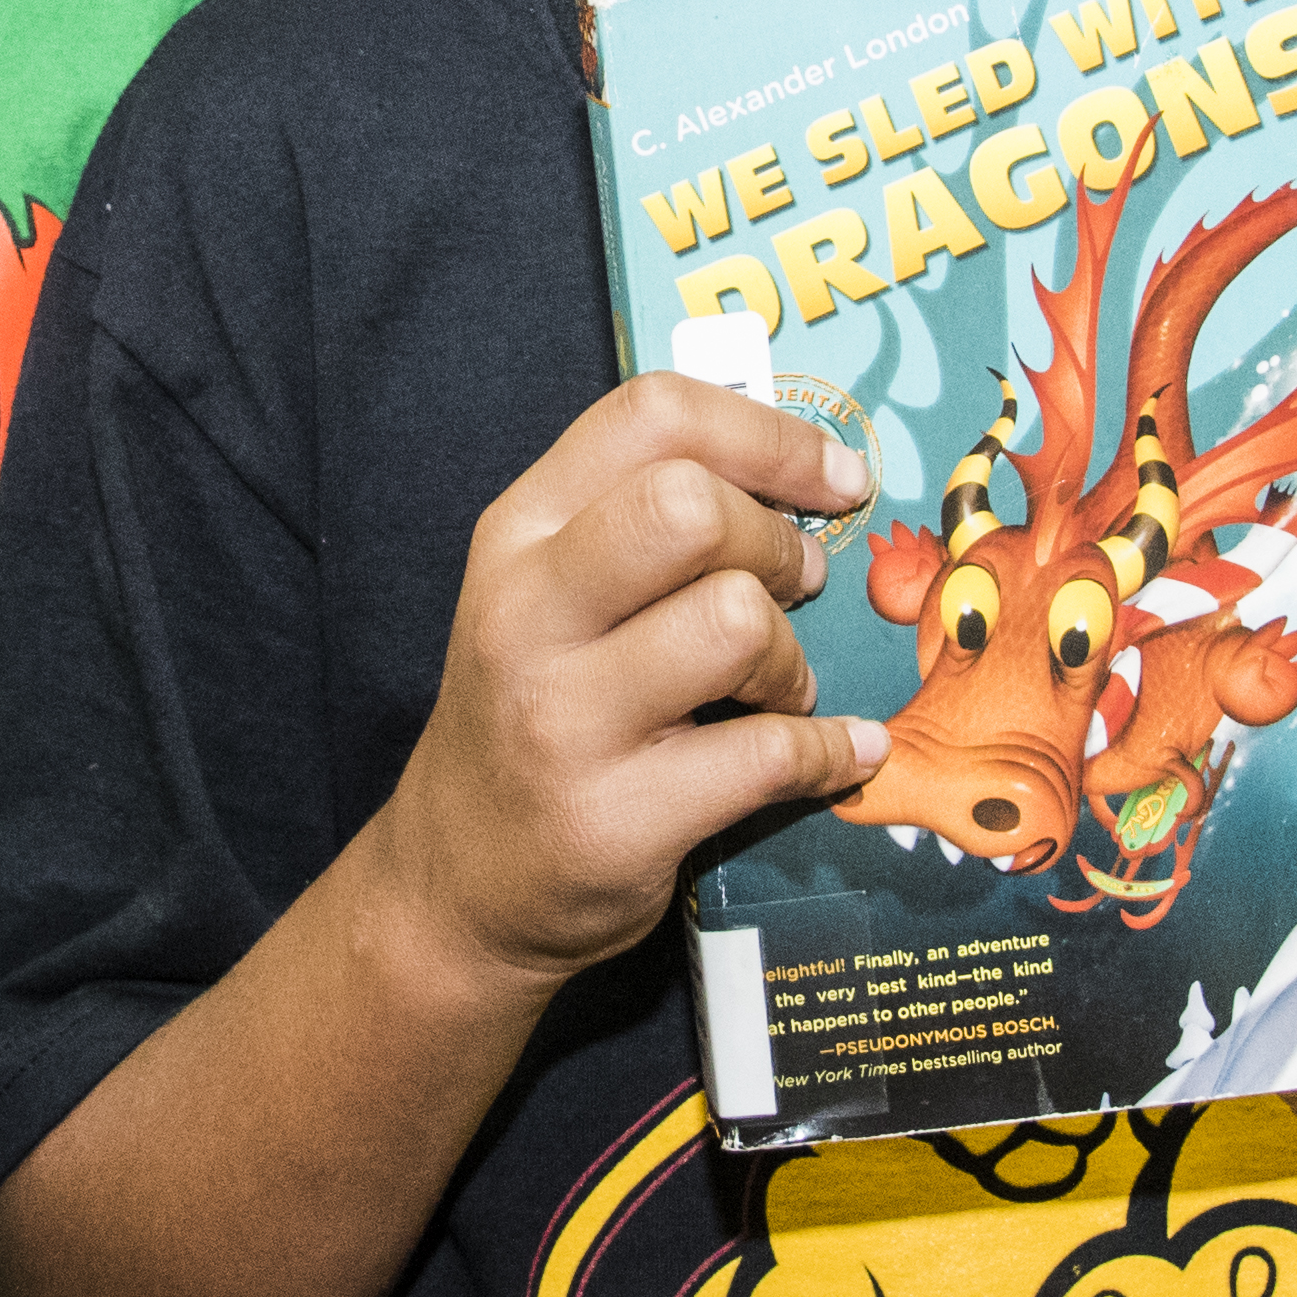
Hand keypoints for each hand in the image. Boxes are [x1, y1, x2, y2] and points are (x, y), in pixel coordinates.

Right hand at [371, 374, 883, 1001]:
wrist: (458, 882)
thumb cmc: (536, 712)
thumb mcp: (547, 590)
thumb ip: (640, 515)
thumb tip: (807, 468)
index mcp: (519, 533)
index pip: (653, 415)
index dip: (771, 435)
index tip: (836, 478)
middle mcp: (527, 613)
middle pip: (690, 506)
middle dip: (777, 544)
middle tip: (795, 590)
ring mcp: (562, 719)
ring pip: (734, 623)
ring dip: (793, 659)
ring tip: (779, 688)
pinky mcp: (613, 818)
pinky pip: (768, 754)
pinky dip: (833, 751)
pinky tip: (839, 754)